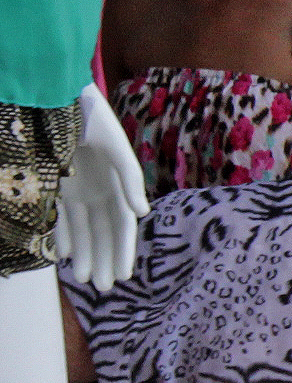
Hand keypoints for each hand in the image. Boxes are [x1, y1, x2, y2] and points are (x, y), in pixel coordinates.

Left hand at [60, 86, 148, 289]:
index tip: (125, 275)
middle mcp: (100, 190)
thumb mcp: (113, 145)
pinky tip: (65, 256)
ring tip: (87, 279)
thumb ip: (128, 178)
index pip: (123, 224)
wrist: (56, 96)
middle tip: (106, 287)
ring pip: (83, 229)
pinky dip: (63, 236)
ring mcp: (79, 189)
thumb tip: (143, 213)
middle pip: (105, 232)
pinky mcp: (59, 187)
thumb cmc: (88, 116)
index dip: (125, 249)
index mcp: (118, 182)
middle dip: (106, 258)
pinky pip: (61, 218)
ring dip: (85, 254)